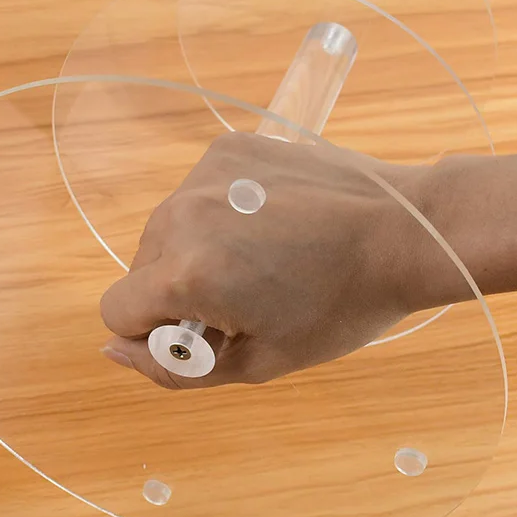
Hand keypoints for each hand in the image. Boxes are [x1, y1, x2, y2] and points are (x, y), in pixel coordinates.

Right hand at [100, 132, 431, 388]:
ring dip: (195, 250)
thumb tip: (112, 350)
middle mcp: (182, 213)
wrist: (403, 231)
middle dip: (177, 291)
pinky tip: (269, 219)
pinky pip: (197, 193)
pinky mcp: (228, 147)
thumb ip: (175, 368)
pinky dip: (219, 212)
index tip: (208, 330)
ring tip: (262, 255)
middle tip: (245, 295)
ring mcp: (204, 173)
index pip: (117, 310)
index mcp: (186, 272)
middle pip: (141, 269)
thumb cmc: (340, 306)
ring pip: (166, 229)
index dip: (155, 332)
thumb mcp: (260, 361)